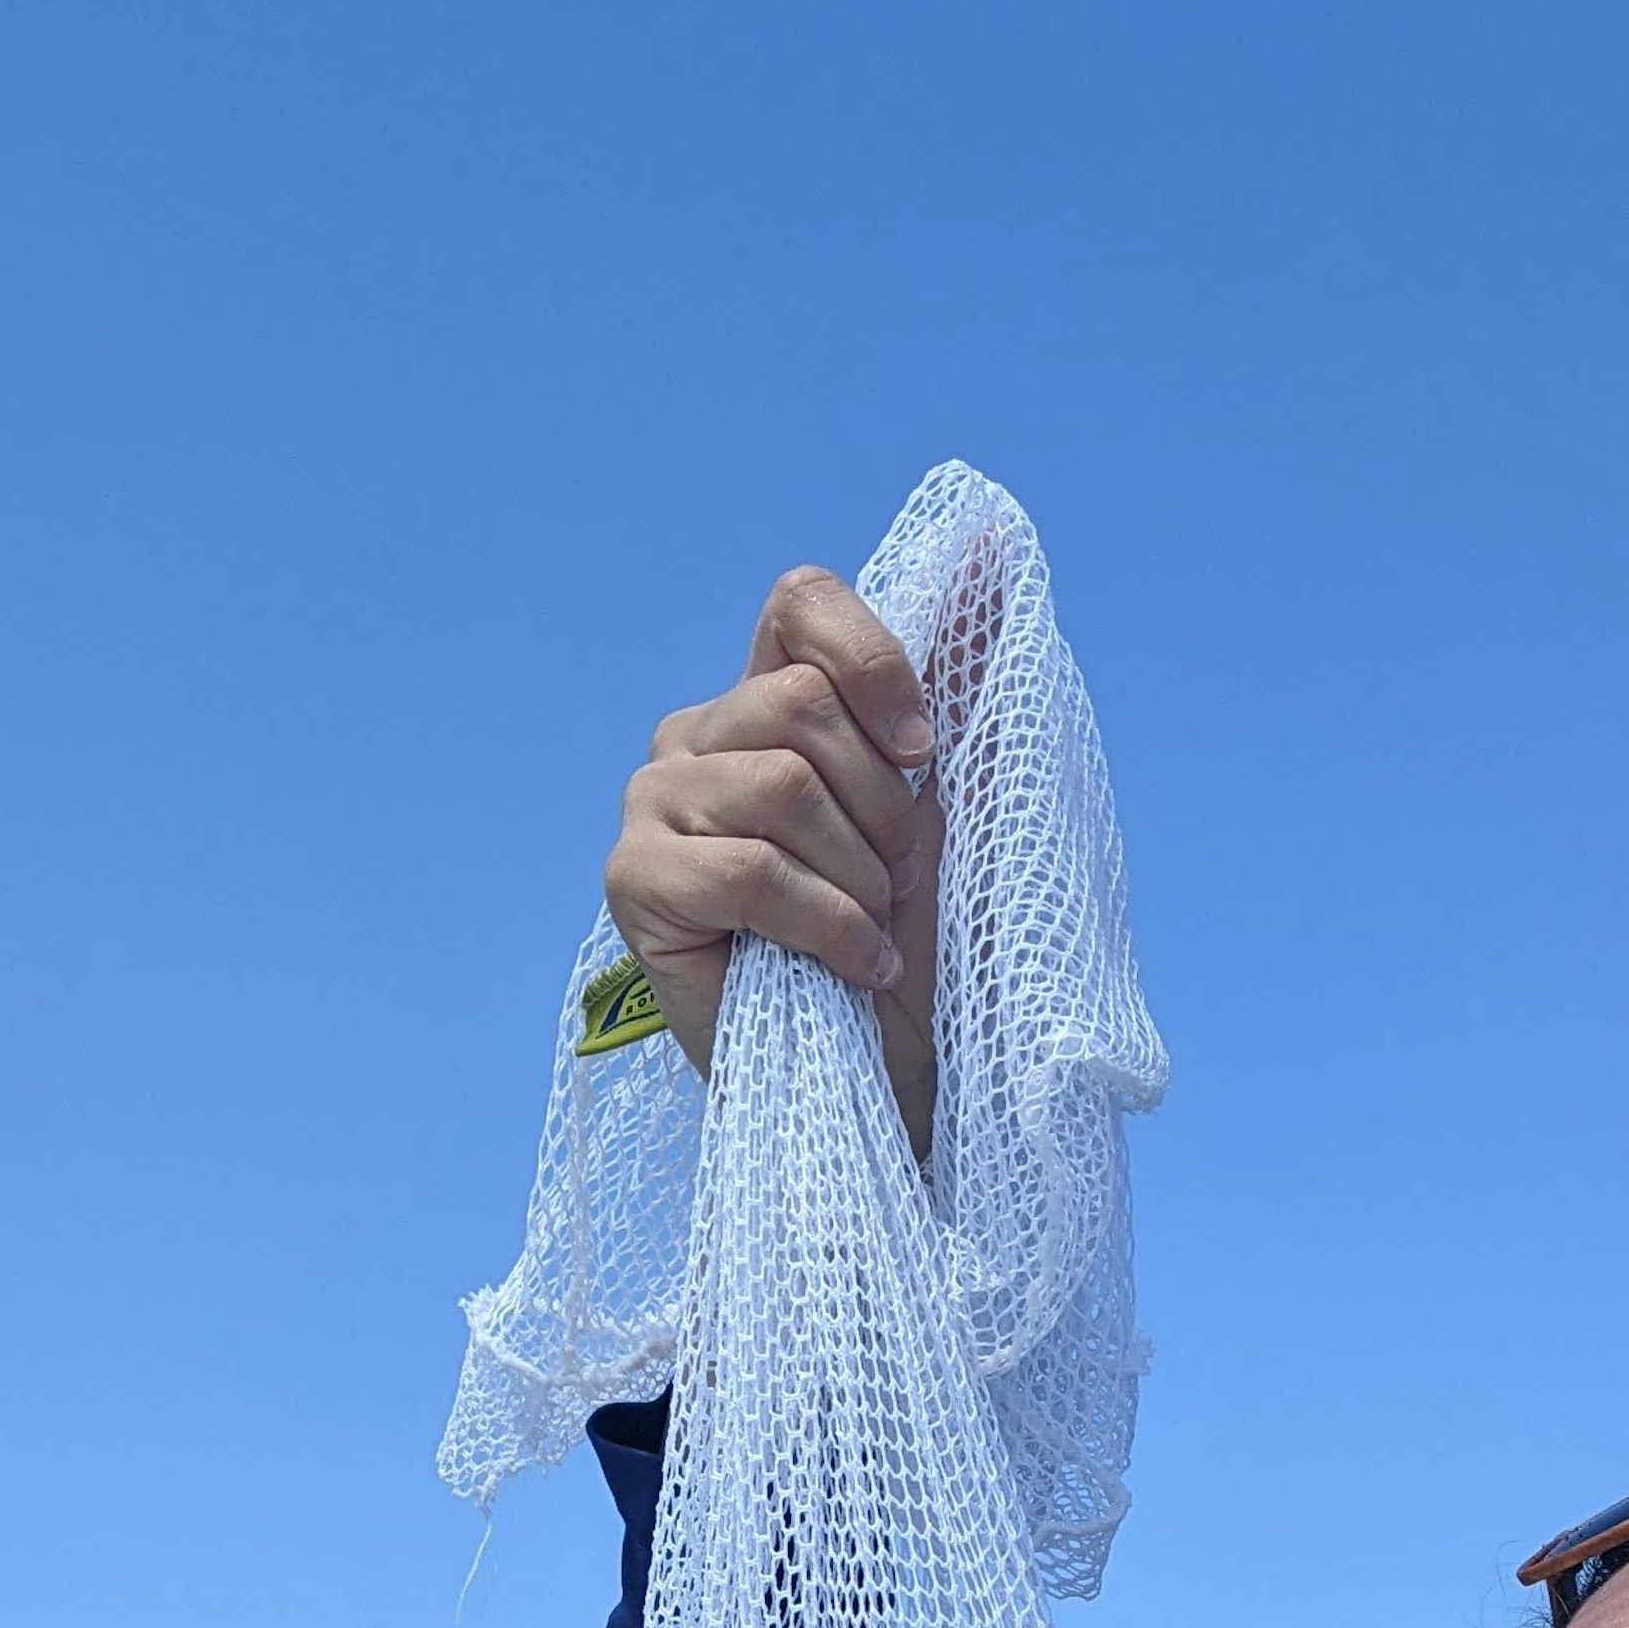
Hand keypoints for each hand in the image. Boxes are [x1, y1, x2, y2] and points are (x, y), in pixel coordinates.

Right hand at [602, 564, 946, 1159]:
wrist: (877, 1080)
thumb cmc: (902, 951)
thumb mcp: (936, 816)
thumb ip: (932, 701)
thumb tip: (994, 547)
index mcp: (763, 703)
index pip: (799, 603)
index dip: (871, 660)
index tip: (921, 753)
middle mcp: (697, 737)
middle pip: (802, 708)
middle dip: (880, 810)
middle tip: (894, 887)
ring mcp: (654, 804)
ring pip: (782, 785)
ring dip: (857, 877)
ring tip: (869, 934)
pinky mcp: (634, 881)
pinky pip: (752, 868)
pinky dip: (827, 925)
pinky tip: (851, 965)